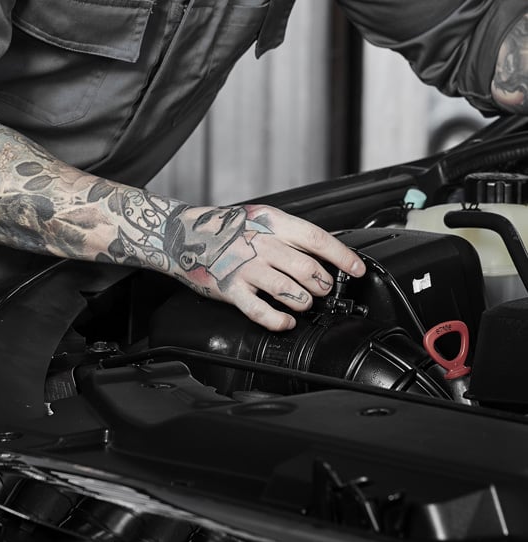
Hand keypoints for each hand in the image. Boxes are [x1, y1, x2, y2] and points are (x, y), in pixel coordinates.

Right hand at [171, 202, 365, 330]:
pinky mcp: (232, 289)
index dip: (342, 256)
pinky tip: (285, 321)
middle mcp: (261, 245)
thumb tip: (325, 247)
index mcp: (272, 224)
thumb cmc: (226, 229)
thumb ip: (289, 233)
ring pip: (290, 291)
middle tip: (323, 289)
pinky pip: (261, 310)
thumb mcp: (261, 219)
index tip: (357, 269)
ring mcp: (246, 268)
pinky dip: (278, 320)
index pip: (316, 239)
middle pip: (308, 269)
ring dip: (304, 301)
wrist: (185, 235)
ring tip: (304, 303)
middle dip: (324, 284)